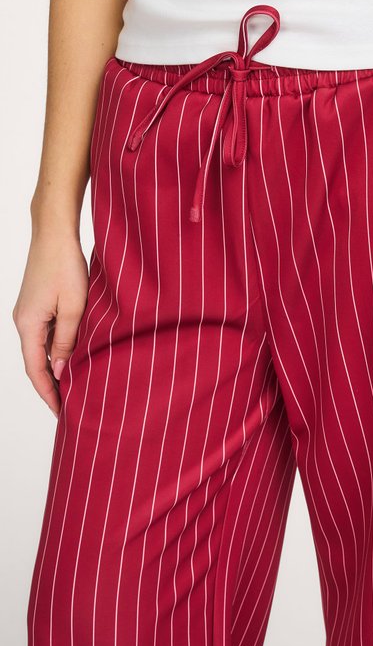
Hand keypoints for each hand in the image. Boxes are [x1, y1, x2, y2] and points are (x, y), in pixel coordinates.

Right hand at [13, 232, 88, 415]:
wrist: (54, 232)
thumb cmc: (65, 265)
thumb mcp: (74, 307)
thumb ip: (67, 341)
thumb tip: (61, 370)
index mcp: (28, 325)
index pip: (35, 370)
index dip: (49, 393)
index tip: (61, 412)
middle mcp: (23, 321)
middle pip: (36, 362)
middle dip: (52, 385)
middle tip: (70, 406)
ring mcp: (29, 312)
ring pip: (41, 348)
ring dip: (56, 367)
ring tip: (75, 386)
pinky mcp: (37, 304)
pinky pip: (45, 334)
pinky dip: (57, 349)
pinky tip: (72, 356)